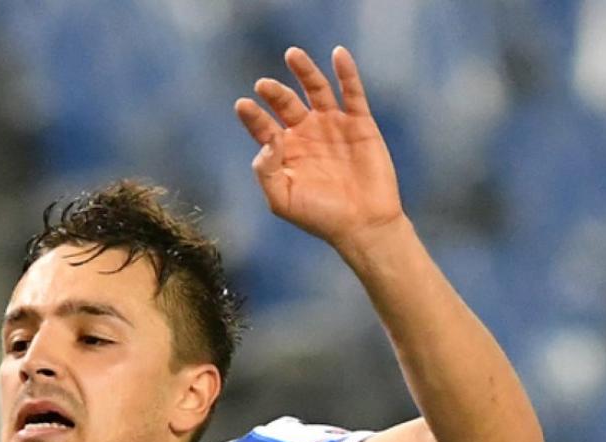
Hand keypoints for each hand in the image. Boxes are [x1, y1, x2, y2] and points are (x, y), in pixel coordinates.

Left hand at [235, 47, 403, 254]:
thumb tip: (267, 140)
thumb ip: (267, 172)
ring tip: (292, 54)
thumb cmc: (320, 217)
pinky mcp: (359, 123)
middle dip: (275, 93)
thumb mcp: (283, 200)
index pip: (264, 128)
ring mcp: (333, 126)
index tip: (243, 105)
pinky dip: (346, 72)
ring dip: (304, 71)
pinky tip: (338, 54)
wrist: (362, 224)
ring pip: (316, 90)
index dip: (253, 116)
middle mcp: (307, 135)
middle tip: (263, 84)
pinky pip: (352, 92)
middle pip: (287, 104)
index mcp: (285, 154)